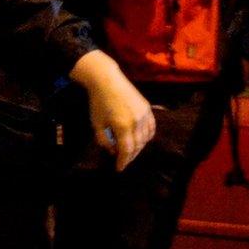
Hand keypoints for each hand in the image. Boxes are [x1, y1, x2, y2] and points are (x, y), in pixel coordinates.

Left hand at [70, 51, 154, 170]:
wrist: (107, 80)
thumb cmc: (98, 102)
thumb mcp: (96, 124)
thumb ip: (104, 141)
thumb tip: (113, 151)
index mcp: (122, 126)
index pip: (126, 150)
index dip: (123, 161)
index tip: (119, 168)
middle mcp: (137, 121)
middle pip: (138, 146)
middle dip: (130, 156)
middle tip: (123, 161)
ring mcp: (145, 114)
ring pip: (146, 138)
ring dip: (139, 147)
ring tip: (130, 151)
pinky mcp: (148, 109)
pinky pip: (151, 128)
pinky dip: (147, 136)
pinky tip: (141, 140)